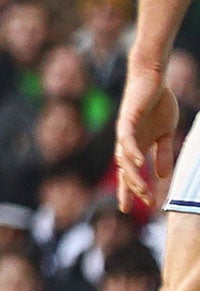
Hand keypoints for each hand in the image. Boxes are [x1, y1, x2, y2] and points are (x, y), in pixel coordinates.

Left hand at [115, 63, 179, 211]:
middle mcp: (127, 142)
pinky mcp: (127, 120)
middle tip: (144, 204)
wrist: (153, 80)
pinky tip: (139, 164)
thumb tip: (162, 177)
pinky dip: (132, 152)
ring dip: (134, 176)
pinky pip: (127, 140)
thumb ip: (163, 154)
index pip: (129, 173)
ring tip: (143, 191)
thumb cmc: (158, 104)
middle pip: (126, 171)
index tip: (127, 210)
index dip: (128, 191)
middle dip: (134, 189)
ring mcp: (125, 132)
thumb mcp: (166, 134)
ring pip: (125, 160)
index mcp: (137, 146)